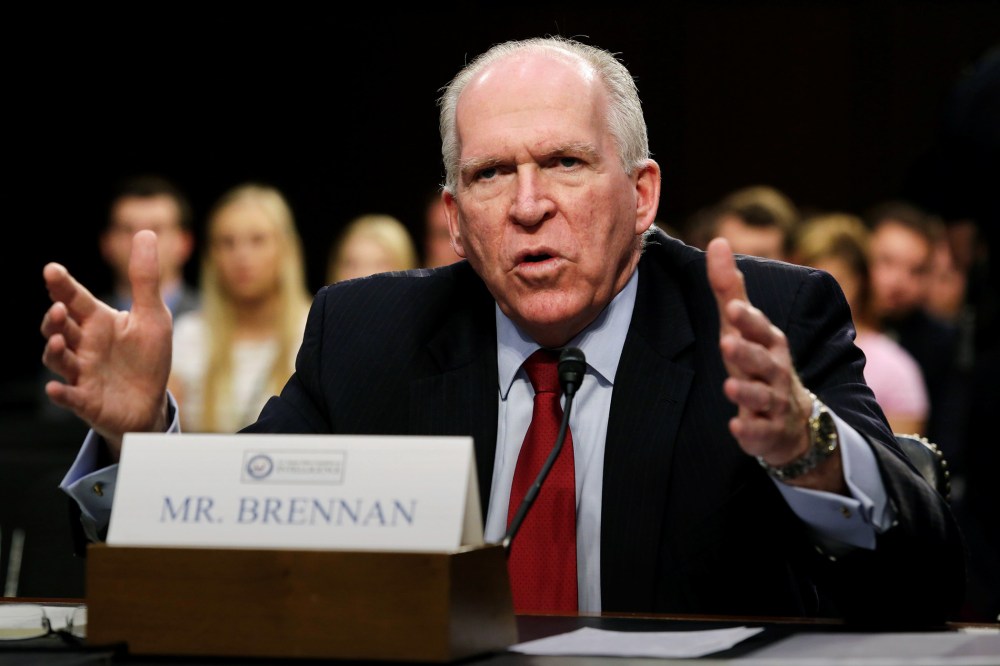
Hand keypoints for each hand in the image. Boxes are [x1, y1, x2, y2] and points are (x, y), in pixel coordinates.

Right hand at [40, 230, 172, 459]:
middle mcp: (84, 345)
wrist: (149, 403)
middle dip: (54, 319)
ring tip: (59, 341)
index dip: (62, 285)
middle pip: (59, 328)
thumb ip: (145, 278)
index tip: (52, 270)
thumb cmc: (147, 357)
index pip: (75, 299)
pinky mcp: (86, 400)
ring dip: (54, 351)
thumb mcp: (152, 316)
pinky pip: (69, 396)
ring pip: (58, 359)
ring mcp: (82, 372)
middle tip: (60, 309)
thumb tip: (144, 231)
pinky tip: (56, 388)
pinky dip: (61, 393)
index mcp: (99, 321)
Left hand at [706, 237, 843, 491]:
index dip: (748, 320)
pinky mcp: (769, 433)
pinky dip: (750, 432)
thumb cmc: (761, 362)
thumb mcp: (744, 327)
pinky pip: (761, 434)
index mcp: (770, 343)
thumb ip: (729, 288)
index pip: (760, 329)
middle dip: (747, 353)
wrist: (795, 421)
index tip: (732, 308)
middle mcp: (776, 371)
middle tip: (727, 342)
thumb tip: (717, 241)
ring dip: (747, 393)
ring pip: (763, 397)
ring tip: (729, 387)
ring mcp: (775, 403)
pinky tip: (736, 429)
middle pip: (763, 361)